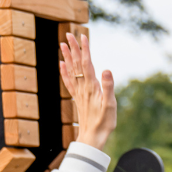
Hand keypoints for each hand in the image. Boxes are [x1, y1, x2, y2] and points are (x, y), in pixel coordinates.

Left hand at [59, 30, 116, 149]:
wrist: (93, 137)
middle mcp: (82, 87)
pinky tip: (61, 64)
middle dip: (73, 48)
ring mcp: (78, 92)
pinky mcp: (77, 98)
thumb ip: (108, 86)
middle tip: (69, 34)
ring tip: (63, 44)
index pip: (87, 63)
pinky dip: (64, 71)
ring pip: (71, 70)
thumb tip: (106, 69)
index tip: (82, 36)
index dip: (85, 49)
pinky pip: (68, 81)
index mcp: (91, 86)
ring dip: (67, 56)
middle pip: (76, 64)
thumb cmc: (104, 123)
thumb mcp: (110, 105)